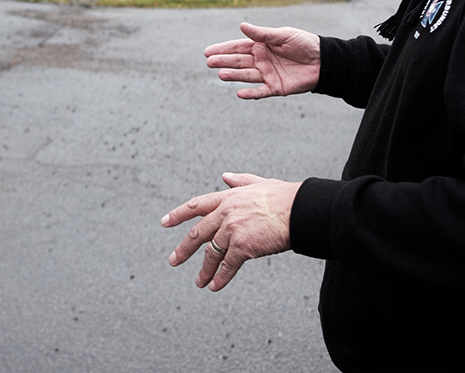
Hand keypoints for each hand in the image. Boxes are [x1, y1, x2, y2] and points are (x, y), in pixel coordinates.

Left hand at [162, 173, 301, 290]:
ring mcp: (232, 230)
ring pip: (211, 253)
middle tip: (174, 260)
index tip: (165, 222)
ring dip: (204, 270)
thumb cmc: (284, 197)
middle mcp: (225, 214)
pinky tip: (214, 286)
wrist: (299, 210)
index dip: (178, 214)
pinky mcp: (243, 247)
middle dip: (184, 249)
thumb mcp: (258, 183)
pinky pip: (227, 265)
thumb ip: (240, 181)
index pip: (196, 206)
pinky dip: (220, 277)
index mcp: (227, 198)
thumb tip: (225, 177)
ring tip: (199, 281)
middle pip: (197, 234)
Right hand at [204, 23, 319, 99]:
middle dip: (223, 61)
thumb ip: (262, 34)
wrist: (324, 61)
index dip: (223, 49)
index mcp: (261, 46)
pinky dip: (250, 94)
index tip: (208, 51)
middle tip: (209, 62)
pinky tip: (239, 94)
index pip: (238, 47)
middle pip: (238, 61)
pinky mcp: (276, 87)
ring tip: (221, 74)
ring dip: (233, 75)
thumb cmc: (304, 44)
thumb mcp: (283, 35)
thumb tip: (242, 26)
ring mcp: (267, 75)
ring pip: (246, 75)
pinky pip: (261, 91)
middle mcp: (261, 61)